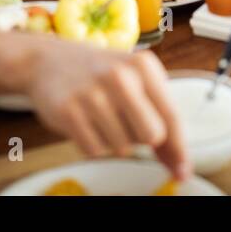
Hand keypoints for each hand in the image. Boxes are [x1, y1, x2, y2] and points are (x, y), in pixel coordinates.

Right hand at [23, 39, 190, 180]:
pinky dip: (93, 143)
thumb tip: (179, 165)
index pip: (171, 116)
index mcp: (143, 65)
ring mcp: (93, 93)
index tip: (183, 171)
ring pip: (123, 147)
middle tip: (126, 123)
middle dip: (142, 138)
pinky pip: (95, 150)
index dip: (180, 148)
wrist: (48, 60)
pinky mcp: (68, 110)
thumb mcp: (134, 82)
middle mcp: (120, 76)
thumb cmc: (99, 74)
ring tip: (101, 116)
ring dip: (114, 140)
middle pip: (152, 135)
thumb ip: (159, 119)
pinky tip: (86, 122)